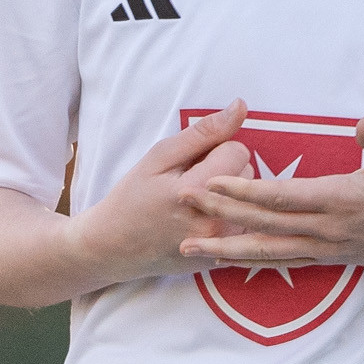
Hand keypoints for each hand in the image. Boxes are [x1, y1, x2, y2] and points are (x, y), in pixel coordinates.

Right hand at [65, 102, 264, 286]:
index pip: (238, 151)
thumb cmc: (132, 198)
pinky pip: (246, 224)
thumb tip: (240, 106)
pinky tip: (204, 221)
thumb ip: (203, 132)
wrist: (114, 248)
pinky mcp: (223, 258)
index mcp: (197, 190)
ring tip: (198, 203)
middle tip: (192, 184)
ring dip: (231, 195)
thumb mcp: (159, 158)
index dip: (217, 150)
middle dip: (225, 172)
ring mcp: (221, 244)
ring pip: (250, 200)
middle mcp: (215, 221)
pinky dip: (231, 218)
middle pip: (248, 174)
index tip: (193, 163)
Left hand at [179, 113, 363, 270]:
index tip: (210, 181)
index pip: (281, 196)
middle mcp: (327, 229)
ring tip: (188, 251)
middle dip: (220, 215)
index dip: (244, 189)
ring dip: (225, 249)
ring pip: (267, 251)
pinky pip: (283, 261)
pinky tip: (228, 261)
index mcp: (340, 200)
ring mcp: (327, 247)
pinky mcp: (331, 257)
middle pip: (263, 224)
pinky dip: (252, 261)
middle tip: (181, 206)